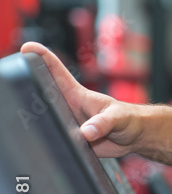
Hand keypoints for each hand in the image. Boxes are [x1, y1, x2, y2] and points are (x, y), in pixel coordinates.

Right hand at [20, 42, 144, 156]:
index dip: (42, 58)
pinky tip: (39, 145)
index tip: (28, 49)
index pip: (57, 72)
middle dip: (27, 87)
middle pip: (41, 94)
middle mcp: (69, 108)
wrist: (136, 137)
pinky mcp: (71, 140)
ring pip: (44, 119)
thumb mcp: (119, 118)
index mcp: (78, 96)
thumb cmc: (131, 119)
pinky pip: (55, 140)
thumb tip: (86, 132)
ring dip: (34, 119)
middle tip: (12, 83)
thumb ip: (104, 124)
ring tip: (20, 117)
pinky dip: (47, 142)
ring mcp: (68, 123)